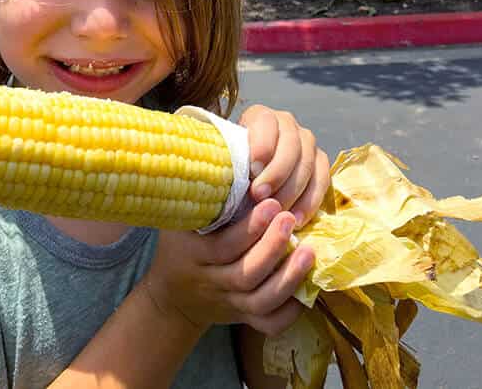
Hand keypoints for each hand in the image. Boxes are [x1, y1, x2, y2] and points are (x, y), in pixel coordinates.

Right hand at [145, 198, 314, 336]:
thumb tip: (226, 157)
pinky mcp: (244, 318)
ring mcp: (230, 304)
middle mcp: (212, 283)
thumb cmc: (180, 244)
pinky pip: (269, 324)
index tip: (270, 202)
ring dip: (288, 278)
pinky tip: (307, 288)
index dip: (249, 228)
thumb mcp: (180, 220)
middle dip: (272, 248)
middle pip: (245, 275)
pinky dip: (289, 311)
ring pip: (261, 301)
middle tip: (290, 219)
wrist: (172, 296)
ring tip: (309, 252)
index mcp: (194, 256)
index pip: (223, 247)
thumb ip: (201, 198)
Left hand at [238, 106, 330, 228]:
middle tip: (260, 196)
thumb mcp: (227, 160)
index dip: (261, 146)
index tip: (251, 171)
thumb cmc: (232, 168)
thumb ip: (231, 165)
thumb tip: (234, 181)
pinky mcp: (320, 162)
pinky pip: (322, 179)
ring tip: (277, 212)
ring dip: (292, 190)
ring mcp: (306, 141)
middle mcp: (287, 123)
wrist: (247, 178)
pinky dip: (310, 201)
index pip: (266, 123)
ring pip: (307, 163)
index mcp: (260, 116)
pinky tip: (297, 218)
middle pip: (290, 144)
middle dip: (276, 173)